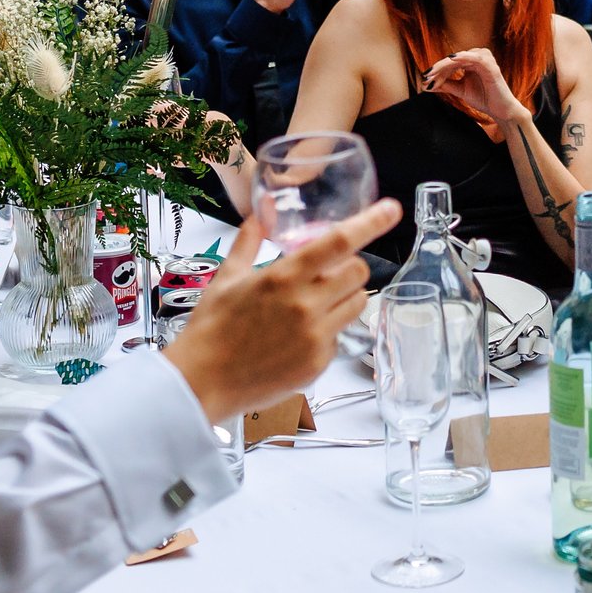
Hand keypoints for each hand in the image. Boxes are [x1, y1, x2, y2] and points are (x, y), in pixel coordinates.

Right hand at [164, 201, 398, 425]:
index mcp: (283, 277)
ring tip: (315, 304)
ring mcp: (315, 337)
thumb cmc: (211, 328)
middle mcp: (305, 305)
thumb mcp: (227, 276)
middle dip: (350, 266)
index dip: (371, 222)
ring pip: (357, 304)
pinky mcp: (318, 364)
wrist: (200, 383)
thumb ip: (250, 239)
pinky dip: (329, 331)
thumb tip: (263, 210)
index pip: (339, 242)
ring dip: (345, 297)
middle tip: (329, 273)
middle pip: (358, 272)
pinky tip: (300, 336)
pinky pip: (340, 337)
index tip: (392, 209)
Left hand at [422, 46, 526, 137]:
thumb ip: (446, 85)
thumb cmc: (483, 98)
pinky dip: (465, 57)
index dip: (437, 70)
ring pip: (462, 57)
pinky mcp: (492, 66)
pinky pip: (477, 58)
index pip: (450, 62)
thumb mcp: (460, 90)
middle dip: (439, 68)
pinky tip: (452, 59)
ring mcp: (486, 60)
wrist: (501, 111)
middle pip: (454, 59)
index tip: (424, 78)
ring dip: (446, 64)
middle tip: (426, 76)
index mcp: (471, 61)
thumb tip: (425, 84)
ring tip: (434, 73)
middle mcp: (478, 57)